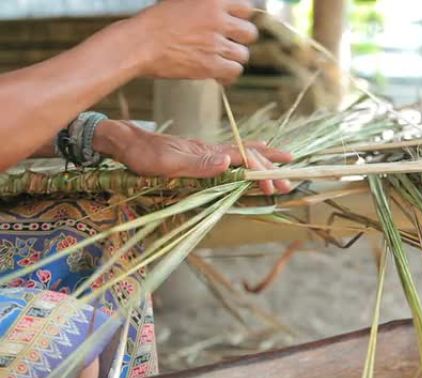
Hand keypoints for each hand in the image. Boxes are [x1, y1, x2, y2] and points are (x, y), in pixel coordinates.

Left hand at [94, 120, 293, 194]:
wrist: (125, 141)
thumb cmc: (143, 155)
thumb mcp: (168, 164)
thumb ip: (199, 164)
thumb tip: (229, 162)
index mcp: (208, 152)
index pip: (243, 160)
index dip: (261, 172)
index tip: (275, 185)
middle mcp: (212, 149)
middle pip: (248, 154)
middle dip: (270, 166)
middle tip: (290, 179)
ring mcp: (207, 151)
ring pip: (243, 151)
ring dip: (264, 158)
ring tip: (284, 160)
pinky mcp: (200, 154)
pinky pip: (232, 152)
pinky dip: (249, 152)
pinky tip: (253, 152)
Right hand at [131, 0, 257, 83]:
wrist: (139, 43)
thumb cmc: (156, 22)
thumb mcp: (184, 2)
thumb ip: (206, 7)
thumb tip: (222, 12)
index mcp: (212, 0)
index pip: (246, 9)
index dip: (241, 19)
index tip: (234, 25)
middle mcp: (218, 20)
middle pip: (250, 33)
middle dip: (241, 40)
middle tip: (228, 44)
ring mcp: (216, 43)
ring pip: (243, 55)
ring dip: (233, 59)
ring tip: (219, 60)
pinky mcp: (210, 65)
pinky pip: (234, 72)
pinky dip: (228, 75)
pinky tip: (218, 74)